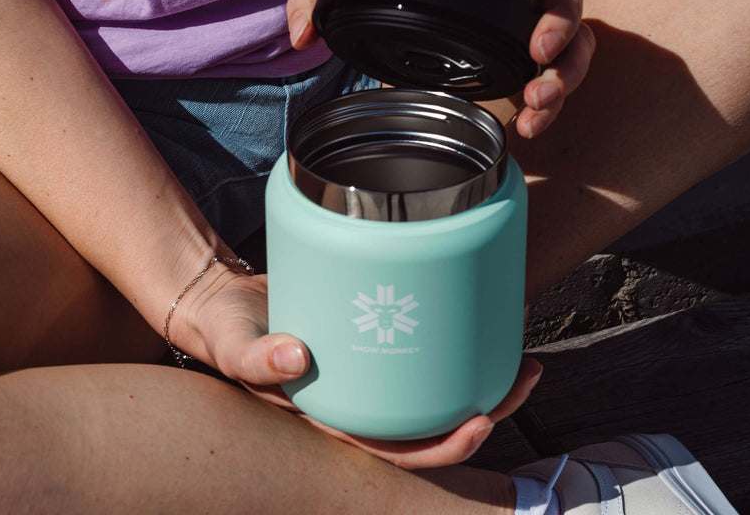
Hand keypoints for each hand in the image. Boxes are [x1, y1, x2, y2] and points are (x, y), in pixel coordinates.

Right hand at [175, 265, 542, 469]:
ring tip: (521, 349)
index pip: (399, 450)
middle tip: (525, 374)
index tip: (480, 420)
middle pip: (434, 423)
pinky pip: (420, 346)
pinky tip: (478, 313)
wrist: (224, 299)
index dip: (444, 446)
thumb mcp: (233, 347)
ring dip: (483, 375)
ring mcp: (370, 371)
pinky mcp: (373, 336)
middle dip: (488, 408)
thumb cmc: (228, 331)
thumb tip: (294, 359)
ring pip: (437, 388)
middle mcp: (359, 402)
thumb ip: (255, 359)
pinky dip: (452, 336)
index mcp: (334, 419)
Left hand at [286, 0, 595, 138]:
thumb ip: (312, 3)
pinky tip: (530, 124)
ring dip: (567, 71)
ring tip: (537, 103)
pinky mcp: (535, 54)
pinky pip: (565, 70)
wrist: (421, 3)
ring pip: (575, 34)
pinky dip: (557, 97)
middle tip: (540, 54)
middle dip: (560, 21)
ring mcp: (530, 19)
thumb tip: (297, 37)